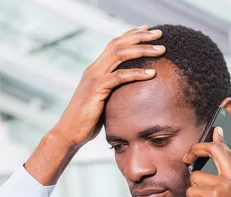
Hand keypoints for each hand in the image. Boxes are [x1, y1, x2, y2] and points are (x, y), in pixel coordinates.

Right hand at [54, 26, 165, 148]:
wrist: (69, 133)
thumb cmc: (86, 122)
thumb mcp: (101, 102)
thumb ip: (112, 92)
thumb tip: (127, 94)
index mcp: (95, 69)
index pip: (114, 44)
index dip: (131, 35)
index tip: (148, 30)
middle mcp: (94, 69)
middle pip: (119, 43)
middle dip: (141, 36)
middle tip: (159, 34)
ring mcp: (95, 77)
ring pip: (120, 54)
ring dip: (142, 50)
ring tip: (161, 50)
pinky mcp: (97, 89)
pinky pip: (120, 77)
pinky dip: (137, 73)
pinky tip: (152, 73)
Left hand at [183, 127, 230, 196]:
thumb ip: (228, 182)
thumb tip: (214, 168)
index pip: (229, 151)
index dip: (217, 140)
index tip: (213, 131)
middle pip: (215, 149)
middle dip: (197, 149)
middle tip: (188, 157)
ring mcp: (225, 186)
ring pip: (195, 176)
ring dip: (194, 193)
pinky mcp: (212, 195)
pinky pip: (191, 191)